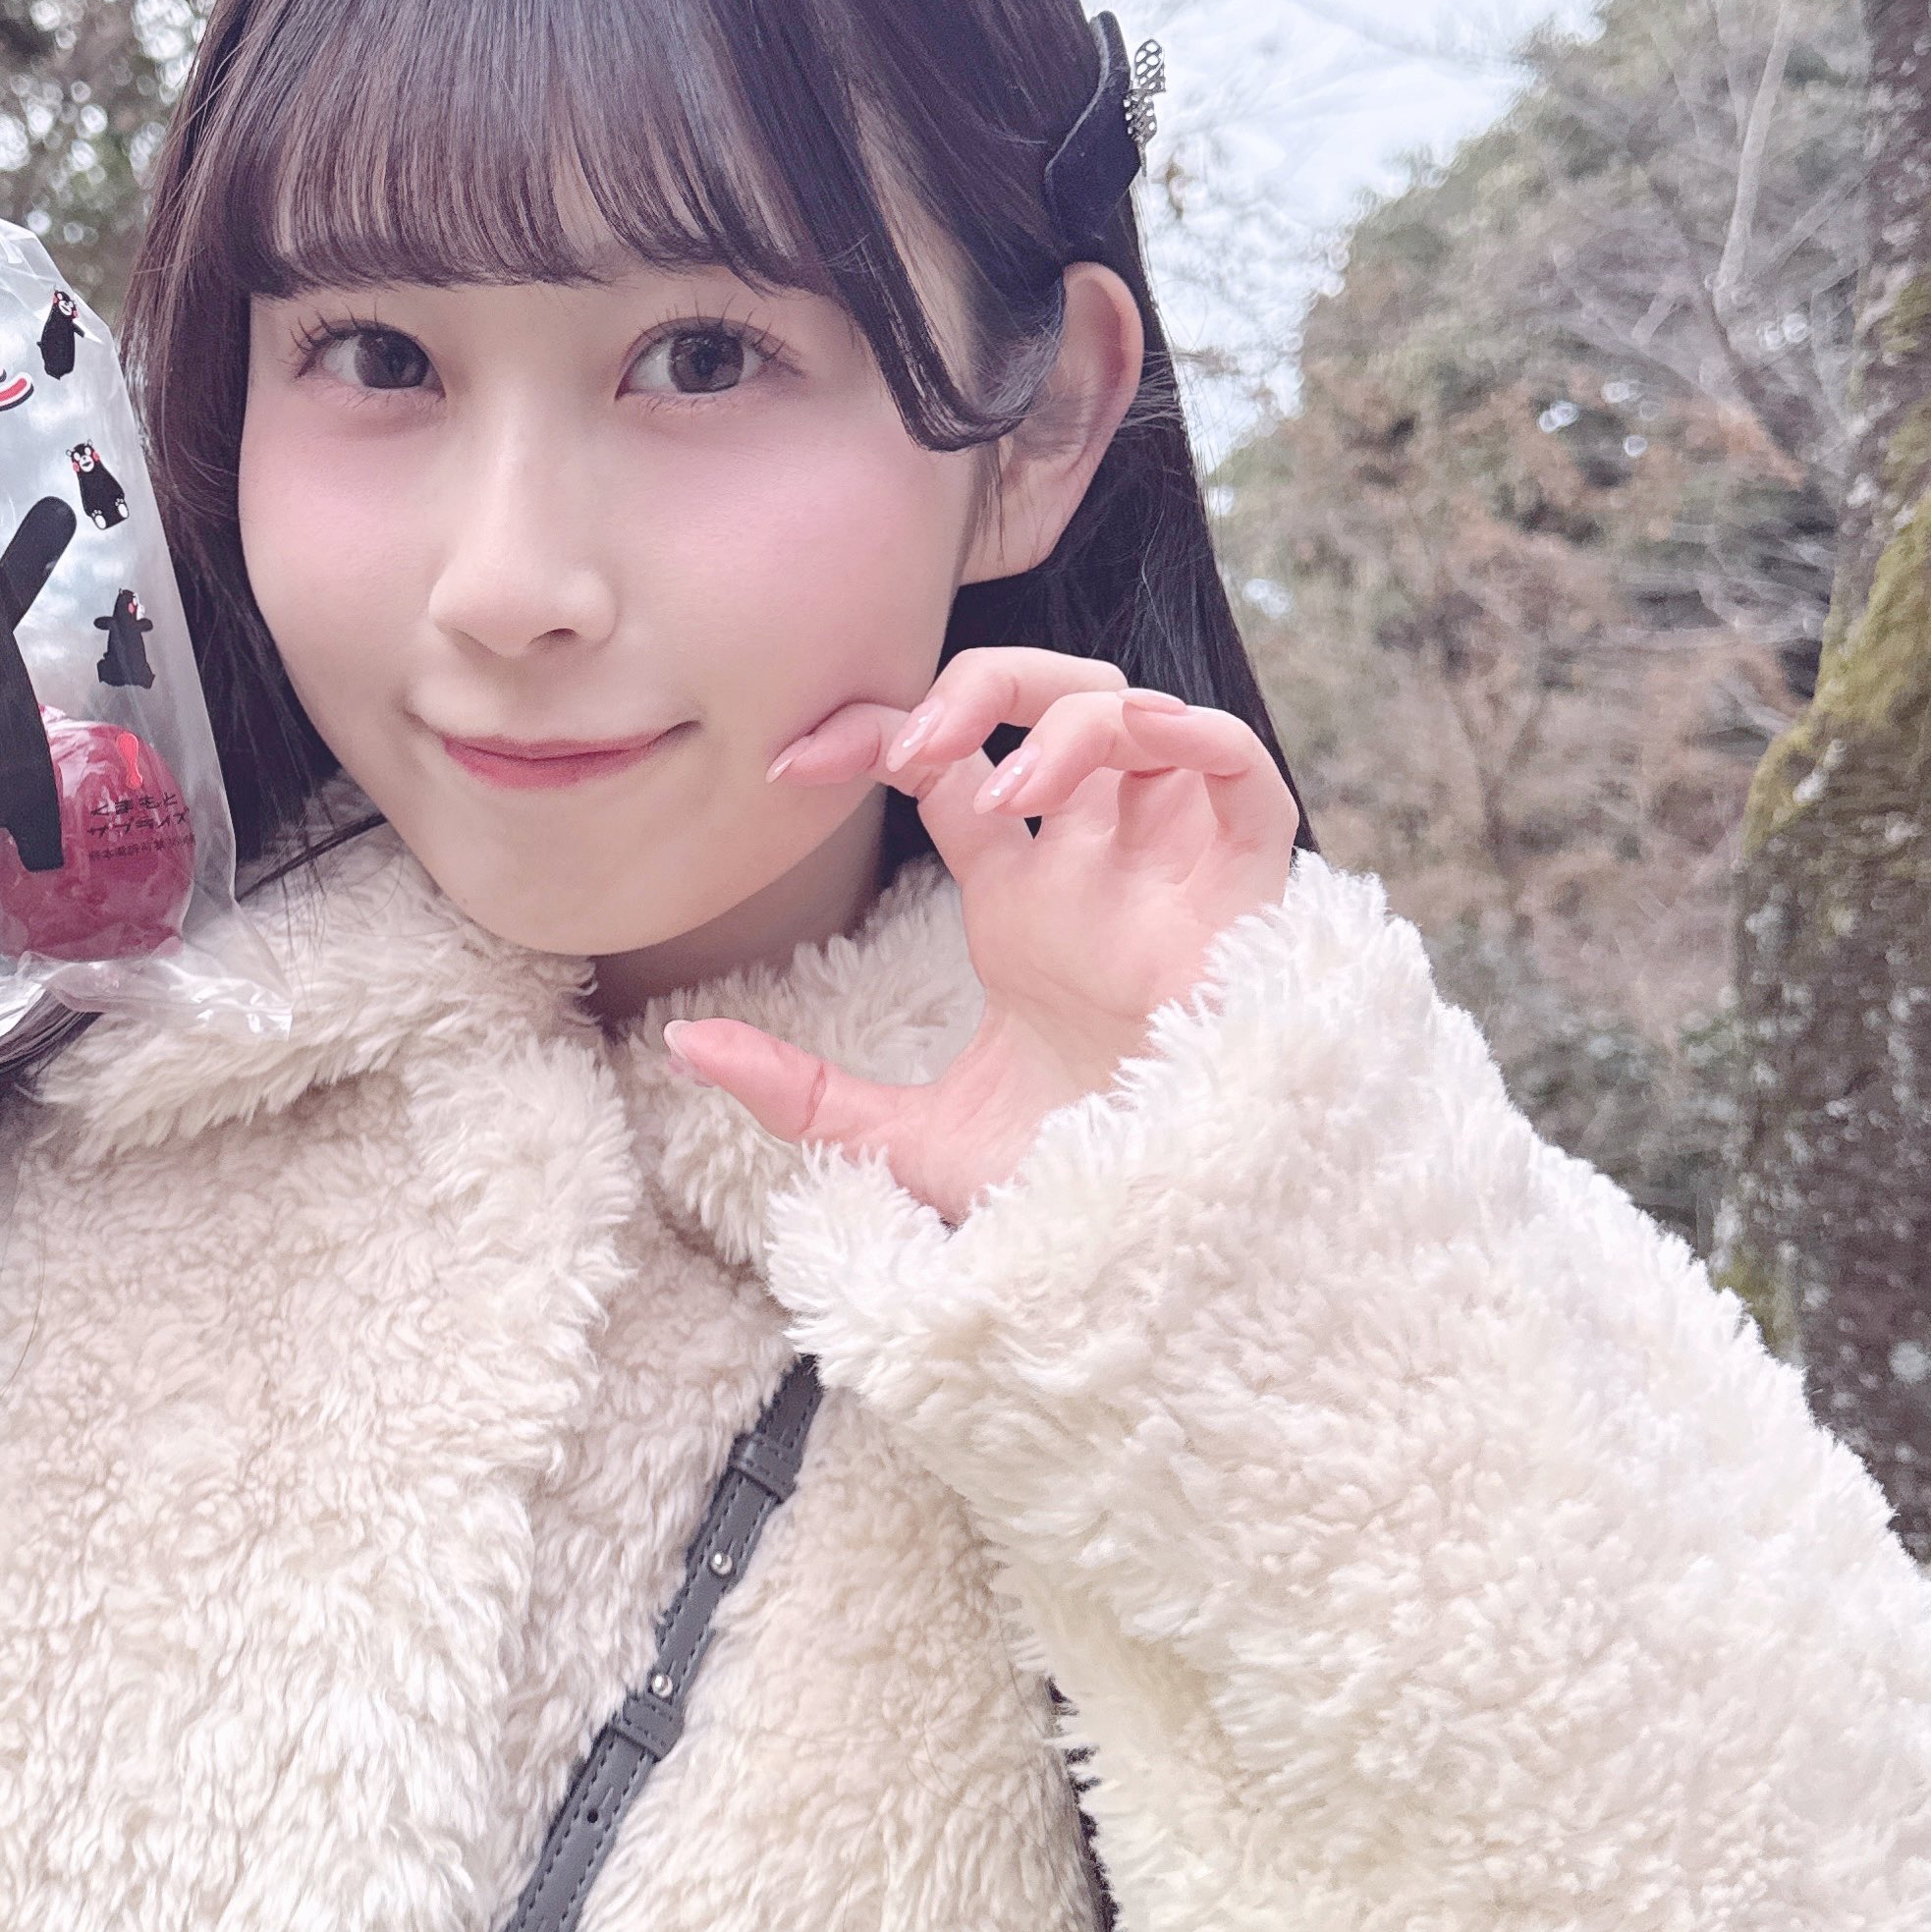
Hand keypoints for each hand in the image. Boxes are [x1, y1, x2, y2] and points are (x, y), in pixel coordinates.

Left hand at [665, 649, 1298, 1223]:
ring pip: (1138, 712)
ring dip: (1064, 717)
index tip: (789, 766)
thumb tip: (682, 1042)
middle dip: (977, 686)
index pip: (949, 766)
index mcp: (1021, 902)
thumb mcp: (903, 1143)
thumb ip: (799, 1092)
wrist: (1163, 1245)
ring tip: (1003, 794)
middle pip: (1049, 700)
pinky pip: (1237, 766)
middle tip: (907, 745)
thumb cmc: (1060, 1195)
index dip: (875, 734)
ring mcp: (1171, 870)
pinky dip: (1181, 735)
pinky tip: (1107, 770)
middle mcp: (1095, 865)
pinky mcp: (1249, 892)